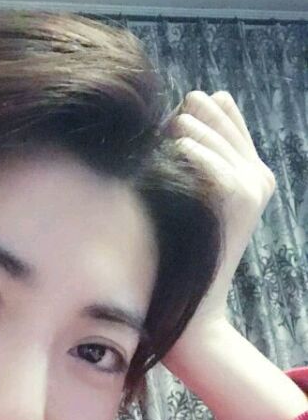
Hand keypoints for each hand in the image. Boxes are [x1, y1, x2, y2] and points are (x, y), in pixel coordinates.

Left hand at [161, 90, 275, 373]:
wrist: (195, 311)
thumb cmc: (180, 262)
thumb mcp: (192, 206)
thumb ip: (194, 163)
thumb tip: (179, 114)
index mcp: (254, 175)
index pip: (227, 113)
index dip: (194, 108)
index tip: (166, 121)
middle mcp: (259, 179)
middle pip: (219, 116)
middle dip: (186, 115)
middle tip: (160, 129)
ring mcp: (251, 188)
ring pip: (212, 136)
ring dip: (184, 130)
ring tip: (163, 137)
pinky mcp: (238, 200)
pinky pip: (210, 161)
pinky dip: (191, 151)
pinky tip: (175, 150)